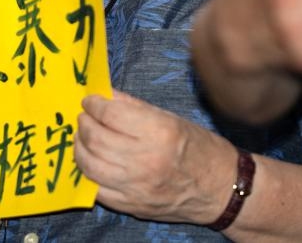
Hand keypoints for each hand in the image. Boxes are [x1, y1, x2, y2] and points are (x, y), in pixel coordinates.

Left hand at [74, 91, 234, 224]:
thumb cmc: (198, 148)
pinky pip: (97, 190)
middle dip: (83, 123)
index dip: (94, 104)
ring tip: (82, 138)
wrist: (221, 188)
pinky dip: (88, 173)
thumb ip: (133, 106)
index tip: (90, 101)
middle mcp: (146, 160)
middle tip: (84, 117)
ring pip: (90, 165)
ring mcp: (137, 187)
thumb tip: (103, 95)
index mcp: (159, 132)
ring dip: (79, 147)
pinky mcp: (133, 206)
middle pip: (96, 138)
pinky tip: (91, 162)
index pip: (110, 113)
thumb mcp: (170, 118)